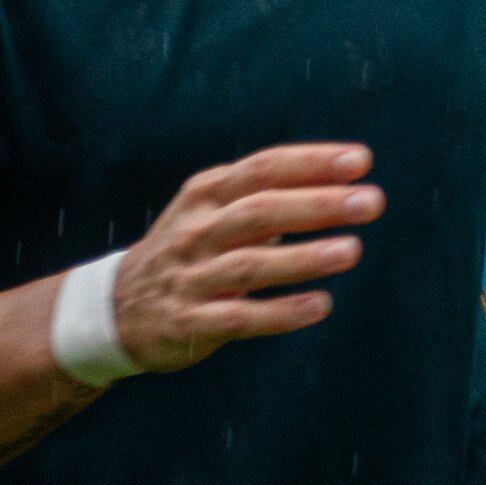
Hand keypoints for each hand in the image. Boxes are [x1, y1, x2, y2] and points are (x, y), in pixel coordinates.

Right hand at [109, 143, 383, 372]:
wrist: (113, 308)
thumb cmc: (190, 247)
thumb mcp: (214, 208)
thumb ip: (269, 190)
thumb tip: (348, 174)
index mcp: (207, 194)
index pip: (263, 168)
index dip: (312, 162)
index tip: (361, 161)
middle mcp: (196, 231)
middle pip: (260, 211)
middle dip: (318, 205)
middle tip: (372, 202)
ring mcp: (189, 278)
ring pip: (249, 265)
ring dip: (303, 258)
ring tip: (351, 251)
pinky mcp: (187, 323)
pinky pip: (238, 318)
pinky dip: (280, 313)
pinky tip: (320, 305)